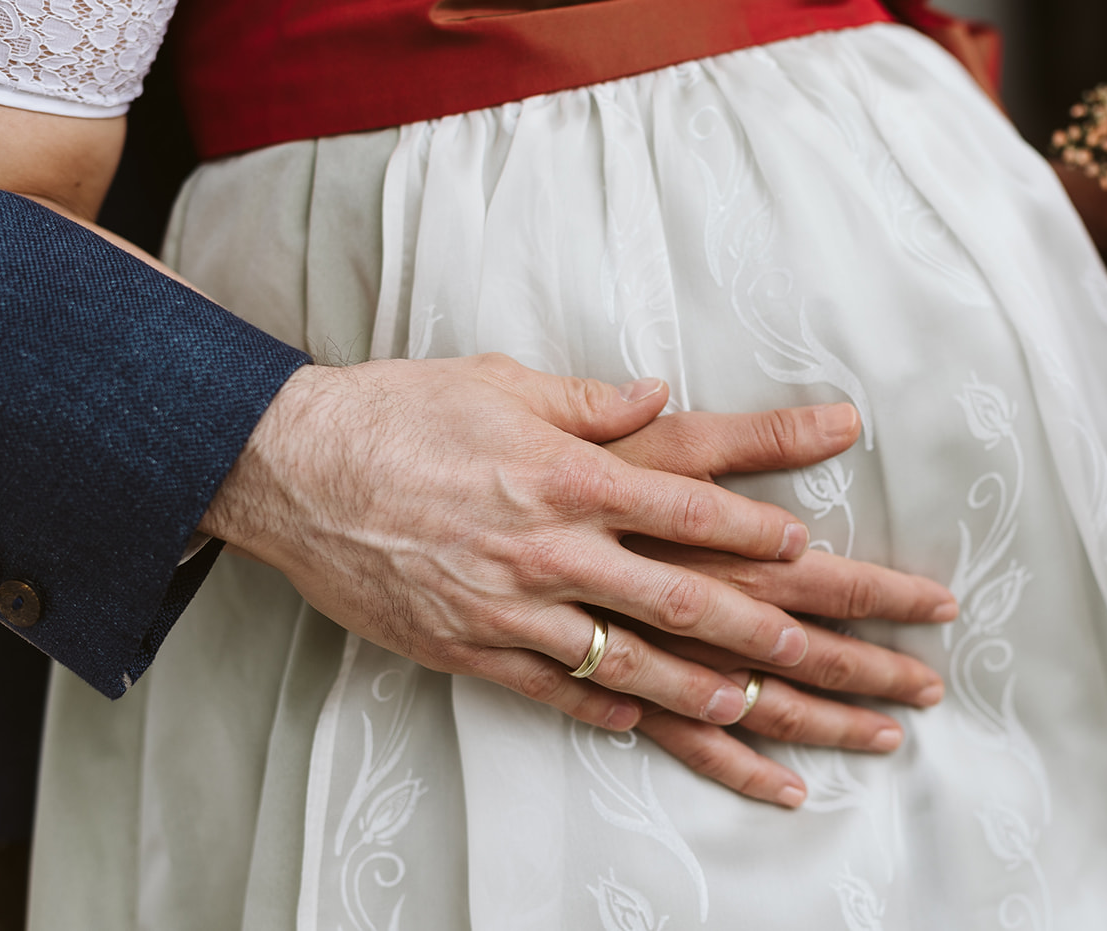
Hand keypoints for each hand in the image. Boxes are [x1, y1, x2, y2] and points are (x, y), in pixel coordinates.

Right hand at [204, 354, 831, 732]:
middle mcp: (550, 549)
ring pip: (624, 662)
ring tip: (751, 706)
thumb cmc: (398, 412)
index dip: (750, 530)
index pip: (686, 509)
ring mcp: (509, 608)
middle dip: (755, 629)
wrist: (292, 467)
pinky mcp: (468, 647)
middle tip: (813, 652)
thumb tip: (660, 395)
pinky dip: (601, 709)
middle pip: (676, 599)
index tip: (804, 545)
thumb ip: (591, 399)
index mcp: (568, 476)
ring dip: (695, 688)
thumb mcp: (500, 382)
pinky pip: (550, 690)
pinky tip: (641, 724)